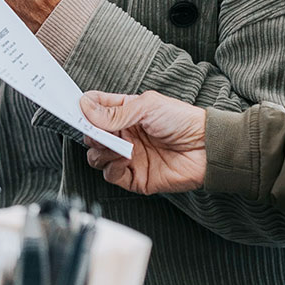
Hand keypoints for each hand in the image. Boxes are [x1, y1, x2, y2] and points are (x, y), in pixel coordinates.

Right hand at [81, 90, 207, 194]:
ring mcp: (128, 156)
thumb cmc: (183, 121)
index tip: (78, 111)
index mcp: (125, 113)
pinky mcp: (135, 177)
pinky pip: (111, 175)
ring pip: (97, 157)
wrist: (206, 148)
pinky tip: (123, 159)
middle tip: (98, 132)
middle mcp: (124, 135)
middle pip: (91, 136)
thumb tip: (87, 110)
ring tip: (116, 147)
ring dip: (100, 152)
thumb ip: (115, 112)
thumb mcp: (147, 107)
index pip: (95, 110)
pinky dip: (111, 168)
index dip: (84, 110)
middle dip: (90, 134)